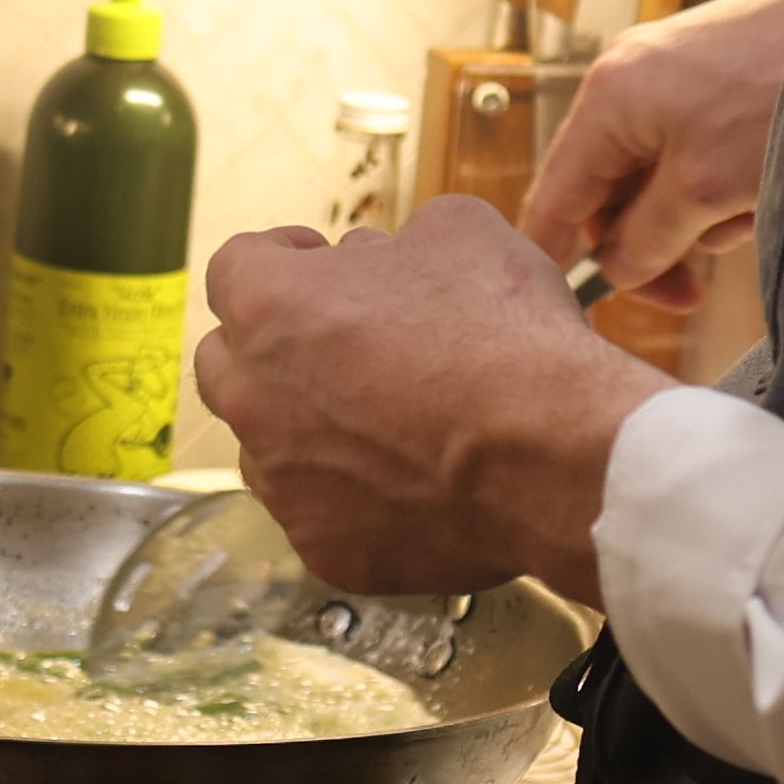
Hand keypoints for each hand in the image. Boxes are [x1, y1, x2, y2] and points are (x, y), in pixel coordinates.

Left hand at [193, 200, 669, 609]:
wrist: (556, 457)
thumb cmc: (506, 337)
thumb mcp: (460, 232)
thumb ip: (398, 245)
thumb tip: (390, 264)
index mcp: (270, 309)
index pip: (235, 268)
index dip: (279, 258)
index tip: (315, 261)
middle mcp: (256, 399)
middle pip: (228, 361)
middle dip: (271, 344)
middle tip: (337, 339)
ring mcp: (285, 485)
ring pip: (266, 447)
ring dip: (303, 425)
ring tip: (378, 418)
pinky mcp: (326, 551)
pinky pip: (320, 516)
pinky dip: (351, 498)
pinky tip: (409, 482)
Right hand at [523, 0, 783, 304]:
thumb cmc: (783, 100)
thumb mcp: (705, 191)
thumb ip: (647, 239)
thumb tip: (616, 269)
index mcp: (607, 99)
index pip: (555, 197)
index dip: (554, 257)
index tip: (566, 311)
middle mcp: (628, 80)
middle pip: (609, 193)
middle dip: (651, 241)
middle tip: (692, 293)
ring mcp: (673, 76)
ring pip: (659, 178)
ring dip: (698, 215)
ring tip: (751, 215)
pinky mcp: (717, 77)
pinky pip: (696, 153)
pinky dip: (723, 184)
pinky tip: (765, 186)